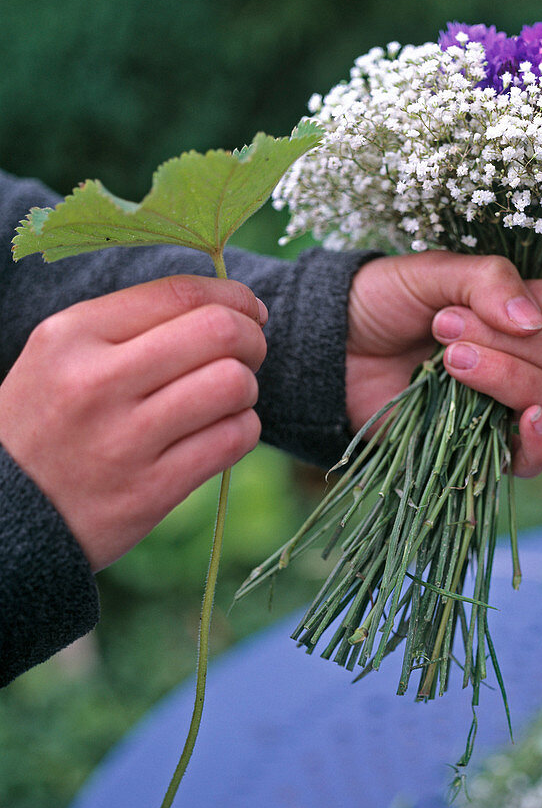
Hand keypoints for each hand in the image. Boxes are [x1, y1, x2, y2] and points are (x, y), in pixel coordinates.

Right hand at [0, 276, 267, 570]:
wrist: (5, 514)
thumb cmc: (48, 422)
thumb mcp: (61, 356)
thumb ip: (132, 325)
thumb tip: (228, 306)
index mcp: (72, 335)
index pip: (180, 293)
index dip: (233, 296)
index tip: (250, 309)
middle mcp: (97, 381)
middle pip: (219, 332)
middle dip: (252, 339)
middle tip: (249, 354)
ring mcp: (124, 440)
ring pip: (234, 385)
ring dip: (246, 389)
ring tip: (227, 399)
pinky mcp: (150, 491)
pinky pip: (233, 439)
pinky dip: (242, 430)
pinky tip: (221, 432)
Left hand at [346, 253, 541, 476]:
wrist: (332, 349)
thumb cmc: (382, 301)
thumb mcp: (431, 272)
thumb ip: (487, 281)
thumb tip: (533, 320)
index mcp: (521, 309)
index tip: (501, 300)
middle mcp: (524, 356)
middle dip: (503, 339)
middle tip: (442, 326)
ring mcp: (505, 402)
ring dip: (503, 375)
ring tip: (446, 359)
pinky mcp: (483, 445)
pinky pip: (534, 458)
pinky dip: (537, 442)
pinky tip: (521, 420)